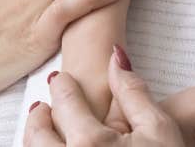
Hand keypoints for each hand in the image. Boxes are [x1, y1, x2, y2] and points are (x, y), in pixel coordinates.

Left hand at [25, 45, 191, 146]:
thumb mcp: (159, 130)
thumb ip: (133, 92)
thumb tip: (116, 58)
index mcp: (90, 143)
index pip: (64, 101)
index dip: (62, 85)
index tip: (60, 80)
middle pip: (37, 132)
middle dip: (39, 115)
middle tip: (44, 107)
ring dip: (35, 139)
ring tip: (45, 131)